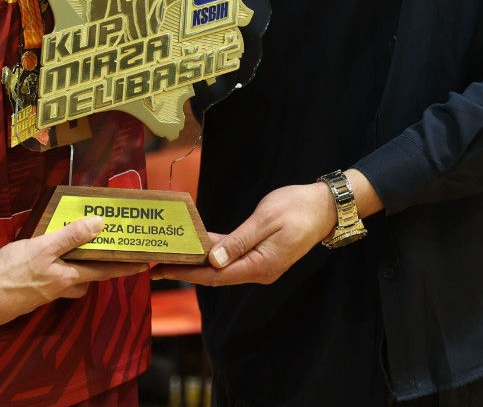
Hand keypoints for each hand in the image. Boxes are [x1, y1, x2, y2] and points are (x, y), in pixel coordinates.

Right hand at [0, 216, 145, 327]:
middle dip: (99, 267)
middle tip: (109, 253)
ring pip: (69, 281)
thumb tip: (100, 224)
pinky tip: (45, 258)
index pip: (103, 270)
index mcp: (67, 278)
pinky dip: (55, 269)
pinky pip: (51, 281)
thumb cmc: (10, 273)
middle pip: (87, 278)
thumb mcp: (42, 248)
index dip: (123, 266)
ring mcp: (43, 293)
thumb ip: (70, 236)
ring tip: (78, 250)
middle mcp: (59, 288)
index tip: (144, 266)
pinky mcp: (28, 293)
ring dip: (76, 269)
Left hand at [153, 183, 334, 286]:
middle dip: (187, 270)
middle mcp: (259, 270)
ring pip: (223, 266)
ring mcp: (261, 264)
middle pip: (216, 274)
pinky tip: (198, 245)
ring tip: (171, 256)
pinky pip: (233, 257)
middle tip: (157, 265)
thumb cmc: (297, 208)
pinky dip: (215, 252)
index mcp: (260, 265)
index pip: (216, 275)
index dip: (187, 273)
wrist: (325, 206)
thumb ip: (238, 242)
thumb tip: (213, 260)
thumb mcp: (265, 221)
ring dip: (198, 262)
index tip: (163, 270)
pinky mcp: (262, 255)